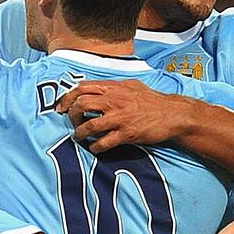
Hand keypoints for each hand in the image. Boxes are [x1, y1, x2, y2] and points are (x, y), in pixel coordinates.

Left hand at [56, 80, 195, 152]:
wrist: (172, 114)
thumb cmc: (151, 100)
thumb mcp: (131, 85)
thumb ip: (112, 86)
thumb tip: (94, 88)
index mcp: (113, 87)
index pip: (82, 87)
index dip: (67, 98)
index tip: (61, 107)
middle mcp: (114, 100)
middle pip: (81, 104)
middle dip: (71, 115)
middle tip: (72, 122)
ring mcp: (120, 117)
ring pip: (89, 125)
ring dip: (79, 133)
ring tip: (79, 137)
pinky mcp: (127, 133)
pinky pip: (104, 142)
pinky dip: (95, 147)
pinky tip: (94, 148)